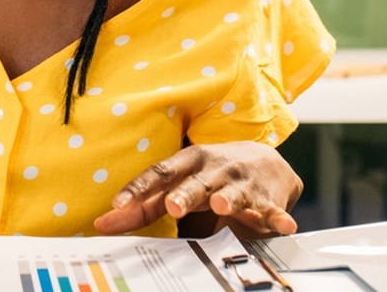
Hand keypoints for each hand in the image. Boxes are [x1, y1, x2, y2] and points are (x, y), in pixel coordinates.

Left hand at [92, 141, 301, 239]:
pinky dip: (277, 218)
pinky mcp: (267, 199)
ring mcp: (241, 183)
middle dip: (184, 194)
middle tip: (172, 206)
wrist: (265, 162)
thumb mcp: (176, 187)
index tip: (118, 204)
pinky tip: (284, 226)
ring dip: (227, 200)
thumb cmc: (209, 179)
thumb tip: (102, 223)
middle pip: (195, 183)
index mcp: (187, 163)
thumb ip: (142, 207)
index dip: (138, 188)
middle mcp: (213, 169)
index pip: (158, 173)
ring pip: (232, 193)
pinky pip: (272, 211)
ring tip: (222, 206)